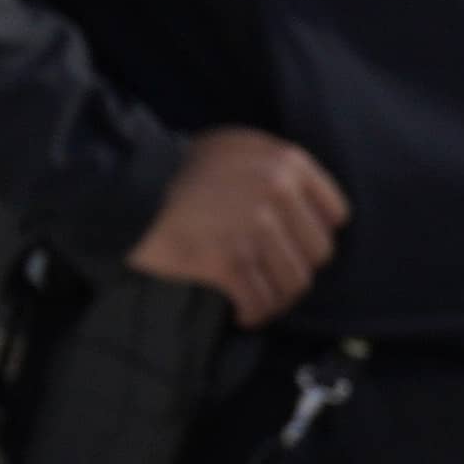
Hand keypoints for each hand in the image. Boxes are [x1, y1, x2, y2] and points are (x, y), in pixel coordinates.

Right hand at [125, 125, 350, 326]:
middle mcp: (278, 192)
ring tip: (261, 301)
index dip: (314, 237)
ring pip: (294, 283)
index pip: (334, 215)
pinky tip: (244, 315)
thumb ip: (277, 169)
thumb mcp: (239, 148)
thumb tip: (306, 208)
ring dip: (278, 300)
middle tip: (273, 279)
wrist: (130, 189)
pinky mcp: (228, 261)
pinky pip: (260, 301)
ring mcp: (254, 227)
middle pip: (318, 253)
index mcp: (287, 163)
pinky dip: (255, 314)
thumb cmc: (182, 169)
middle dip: (296, 270)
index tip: (296, 250)